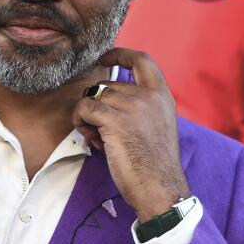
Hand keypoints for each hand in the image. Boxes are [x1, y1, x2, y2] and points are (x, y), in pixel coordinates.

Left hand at [72, 48, 191, 221]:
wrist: (160, 189)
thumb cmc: (154, 165)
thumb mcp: (157, 125)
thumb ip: (141, 105)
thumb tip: (106, 94)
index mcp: (162, 96)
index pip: (142, 59)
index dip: (120, 54)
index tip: (105, 57)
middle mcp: (149, 96)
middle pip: (108, 85)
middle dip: (98, 105)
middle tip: (101, 131)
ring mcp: (133, 105)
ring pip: (93, 96)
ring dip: (88, 117)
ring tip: (100, 139)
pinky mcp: (115, 119)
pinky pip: (84, 108)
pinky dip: (81, 122)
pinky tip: (93, 140)